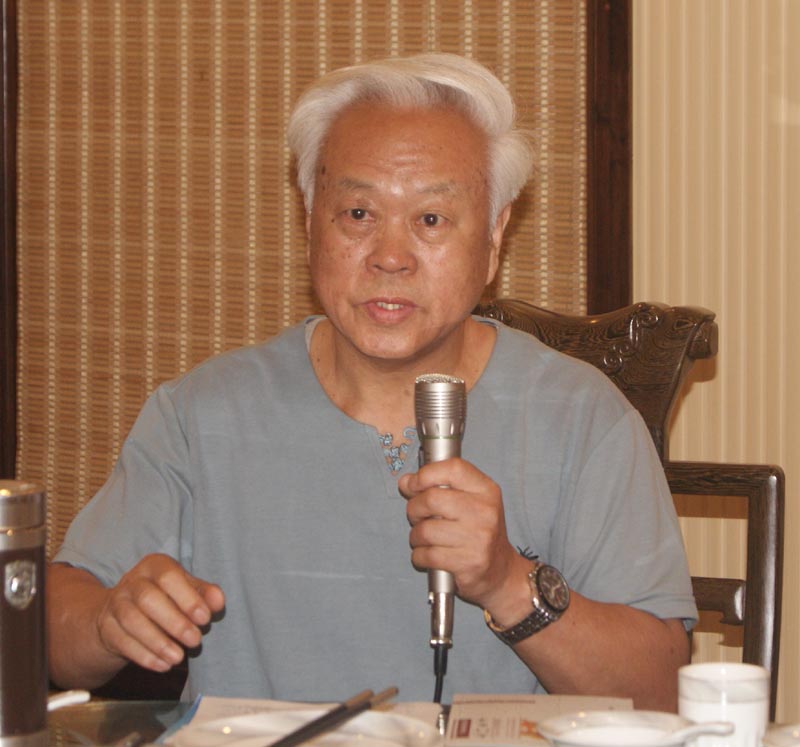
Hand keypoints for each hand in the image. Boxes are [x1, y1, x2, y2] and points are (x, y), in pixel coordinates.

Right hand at [95, 553, 224, 672]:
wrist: (122, 612)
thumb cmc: (164, 597)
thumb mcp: (184, 589)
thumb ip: (203, 593)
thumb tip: (218, 600)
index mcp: (155, 565)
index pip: (169, 577)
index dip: (188, 598)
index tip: (205, 618)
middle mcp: (132, 581)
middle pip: (148, 599)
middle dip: (175, 622)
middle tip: (196, 640)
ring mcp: (116, 604)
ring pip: (133, 622)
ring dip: (158, 642)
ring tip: (179, 657)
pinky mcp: (106, 627)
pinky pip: (122, 642)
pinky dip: (145, 656)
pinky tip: (163, 665)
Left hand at [398, 458, 525, 610]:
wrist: (500, 571)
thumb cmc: (478, 532)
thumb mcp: (468, 501)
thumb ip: (437, 487)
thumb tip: (406, 482)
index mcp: (486, 490)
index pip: (453, 469)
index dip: (426, 474)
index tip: (413, 484)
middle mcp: (485, 511)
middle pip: (432, 499)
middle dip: (414, 509)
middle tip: (417, 516)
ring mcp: (478, 538)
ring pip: (425, 530)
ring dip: (416, 536)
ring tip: (424, 538)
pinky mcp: (469, 563)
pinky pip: (427, 555)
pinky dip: (419, 556)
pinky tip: (427, 555)